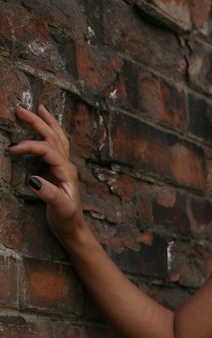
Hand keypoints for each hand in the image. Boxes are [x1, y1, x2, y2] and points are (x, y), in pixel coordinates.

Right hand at [9, 104, 85, 245]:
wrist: (73, 229)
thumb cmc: (68, 220)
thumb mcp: (60, 209)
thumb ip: (49, 194)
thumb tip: (34, 180)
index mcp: (67, 171)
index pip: (47, 150)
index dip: (29, 146)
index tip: (12, 149)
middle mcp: (67, 166)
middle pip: (53, 137)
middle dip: (37, 122)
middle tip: (20, 110)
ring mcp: (64, 167)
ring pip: (57, 138)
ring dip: (47, 122)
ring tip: (39, 108)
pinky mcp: (59, 171)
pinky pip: (57, 146)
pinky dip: (51, 133)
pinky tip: (47, 127)